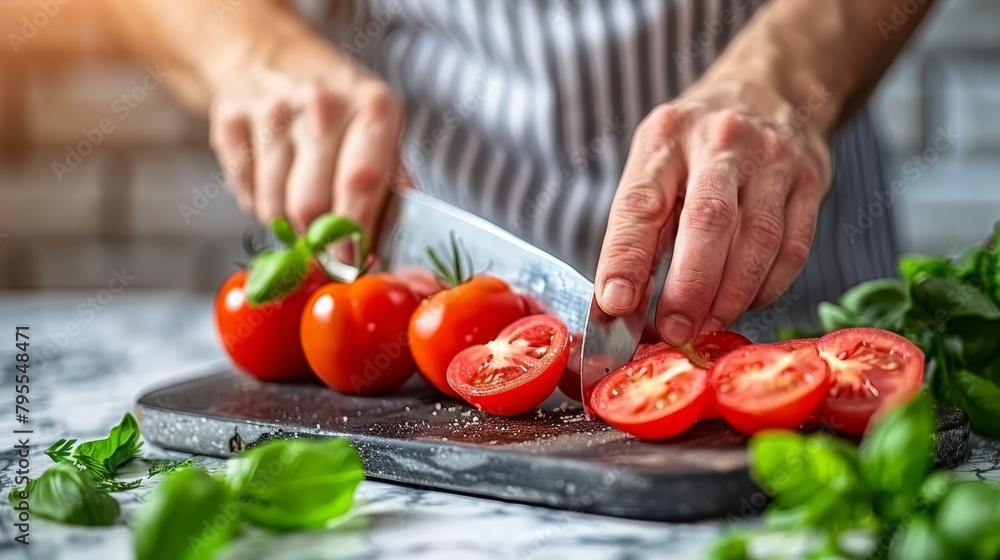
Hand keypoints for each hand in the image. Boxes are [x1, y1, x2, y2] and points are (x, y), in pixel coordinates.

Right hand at [208, 39, 403, 234]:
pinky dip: (259, 202)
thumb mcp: (380, 133)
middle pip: (311, 206)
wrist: (270, 57)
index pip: (362, 182)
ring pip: (274, 208)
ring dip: (288, 223)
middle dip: (318, 239)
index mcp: (372, 107)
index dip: (354, 233)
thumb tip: (382, 248)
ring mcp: (272, 109)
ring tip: (300, 200)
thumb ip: (390, 189)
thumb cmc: (339, 108)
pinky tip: (272, 180)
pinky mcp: (231, 120)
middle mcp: (323, 103)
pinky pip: (245, 194)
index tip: (351, 262)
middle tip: (324, 243)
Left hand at [594, 79, 831, 344]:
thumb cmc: (695, 146)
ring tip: (706, 327)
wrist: (768, 89)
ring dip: (731, 296)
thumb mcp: (654, 169)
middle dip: (690, 287)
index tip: (615, 305)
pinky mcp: (811, 180)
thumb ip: (638, 235)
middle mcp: (721, 142)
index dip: (625, 259)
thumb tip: (619, 310)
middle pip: (709, 221)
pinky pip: (793, 248)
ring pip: (758, 240)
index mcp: (666, 139)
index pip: (640, 204)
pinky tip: (743, 304)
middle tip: (675, 331)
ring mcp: (773, 158)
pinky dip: (766, 287)